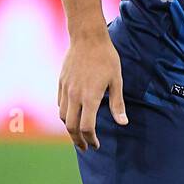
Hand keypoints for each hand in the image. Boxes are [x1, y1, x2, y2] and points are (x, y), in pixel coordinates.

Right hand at [57, 27, 127, 149]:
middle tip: (85, 147)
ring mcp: (65, 89)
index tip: (96, 144)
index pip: (86, 127)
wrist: (87, 37)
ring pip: (63, 116)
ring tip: (79, 134)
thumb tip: (123, 123)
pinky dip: (66, 114)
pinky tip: (73, 115)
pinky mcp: (60, 82)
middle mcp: (74, 96)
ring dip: (70, 128)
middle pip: (71, 127)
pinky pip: (60, 104)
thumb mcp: (116, 80)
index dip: (91, 139)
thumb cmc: (106, 58)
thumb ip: (117, 104)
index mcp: (90, 97)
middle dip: (77, 140)